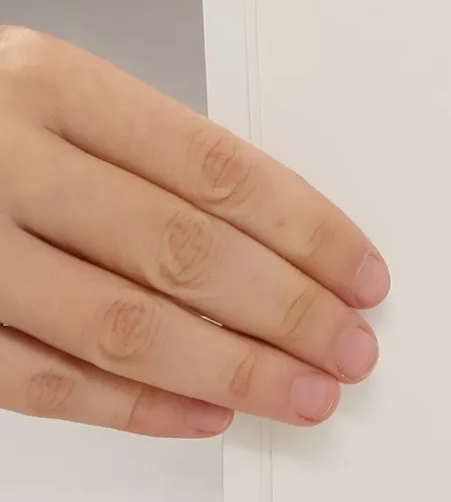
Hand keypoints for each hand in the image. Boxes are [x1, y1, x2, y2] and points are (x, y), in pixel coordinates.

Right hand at [0, 27, 387, 439]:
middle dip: (287, 310)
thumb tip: (280, 246)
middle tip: (352, 349)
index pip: (218, 167)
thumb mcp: (45, 99)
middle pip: (182, 249)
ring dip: (230, 370)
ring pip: (120, 324)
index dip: (306, 231)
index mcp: (49, 85)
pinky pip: (42, 380)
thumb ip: (142, 158)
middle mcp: (0, 159)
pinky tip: (204, 417)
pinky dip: (135, 407)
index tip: (363, 276)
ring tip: (303, 394)